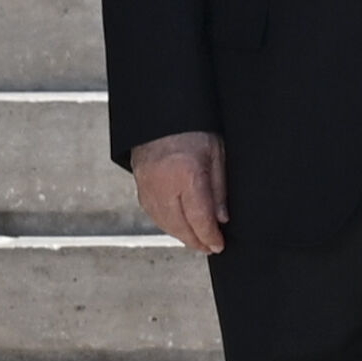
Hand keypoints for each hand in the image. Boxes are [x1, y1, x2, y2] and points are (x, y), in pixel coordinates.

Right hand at [131, 129, 230, 256]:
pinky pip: (154, 214)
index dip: (210, 236)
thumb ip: (219, 188)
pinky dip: (167, 224)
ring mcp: (148, 187)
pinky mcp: (140, 187)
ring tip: (197, 241)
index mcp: (186, 175)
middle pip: (180, 226)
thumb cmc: (191, 128)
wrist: (160, 113)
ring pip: (165, 223)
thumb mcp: (216, 153)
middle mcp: (163, 185)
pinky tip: (179, 227)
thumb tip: (221, 218)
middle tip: (210, 247)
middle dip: (196, 241)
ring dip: (181, 235)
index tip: (218, 245)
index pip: (199, 218)